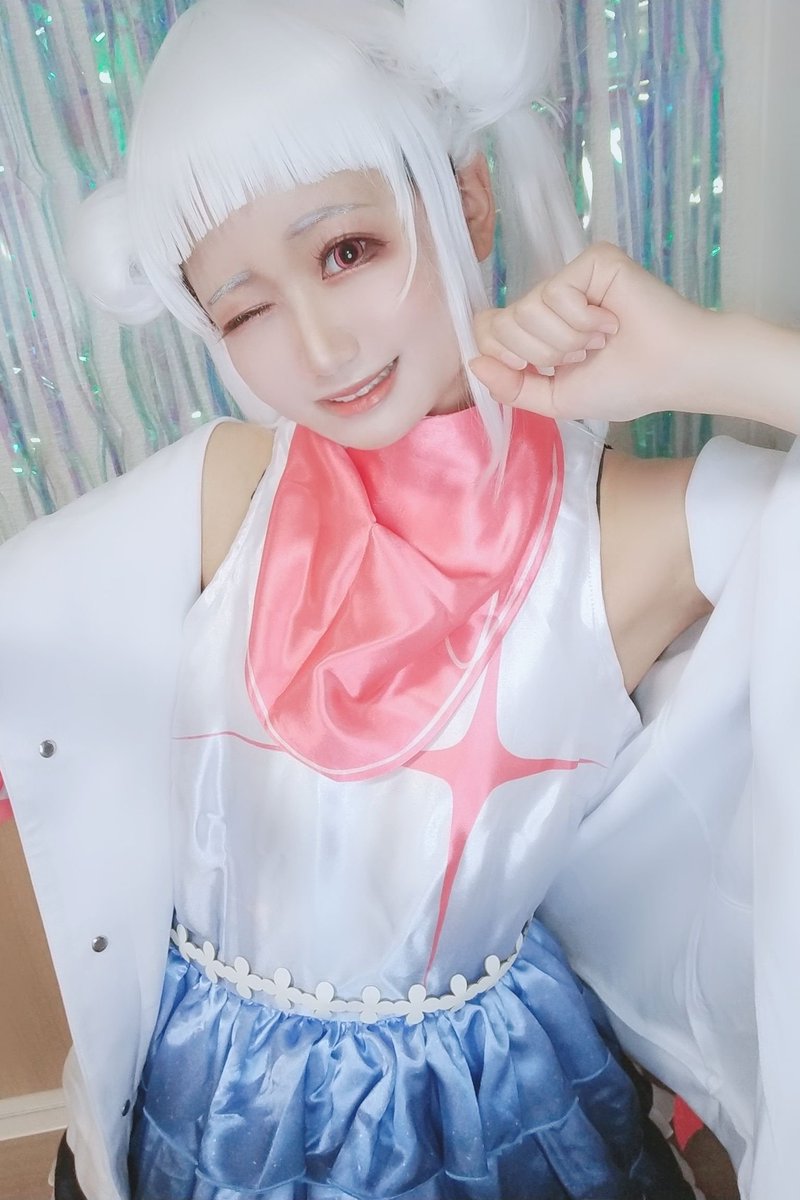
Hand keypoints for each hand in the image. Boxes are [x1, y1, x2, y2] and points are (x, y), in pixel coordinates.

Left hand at [470, 243, 715, 423]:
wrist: (672, 371)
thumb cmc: (625, 385)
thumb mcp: (557, 399)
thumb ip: (513, 387)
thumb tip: (474, 362)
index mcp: (542, 329)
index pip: (489, 330)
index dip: (506, 356)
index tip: (548, 368)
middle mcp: (552, 299)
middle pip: (504, 324)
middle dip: (544, 354)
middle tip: (585, 354)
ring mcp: (571, 277)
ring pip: (527, 310)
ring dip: (567, 340)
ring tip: (602, 339)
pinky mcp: (591, 261)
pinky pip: (556, 294)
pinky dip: (582, 321)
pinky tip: (611, 321)